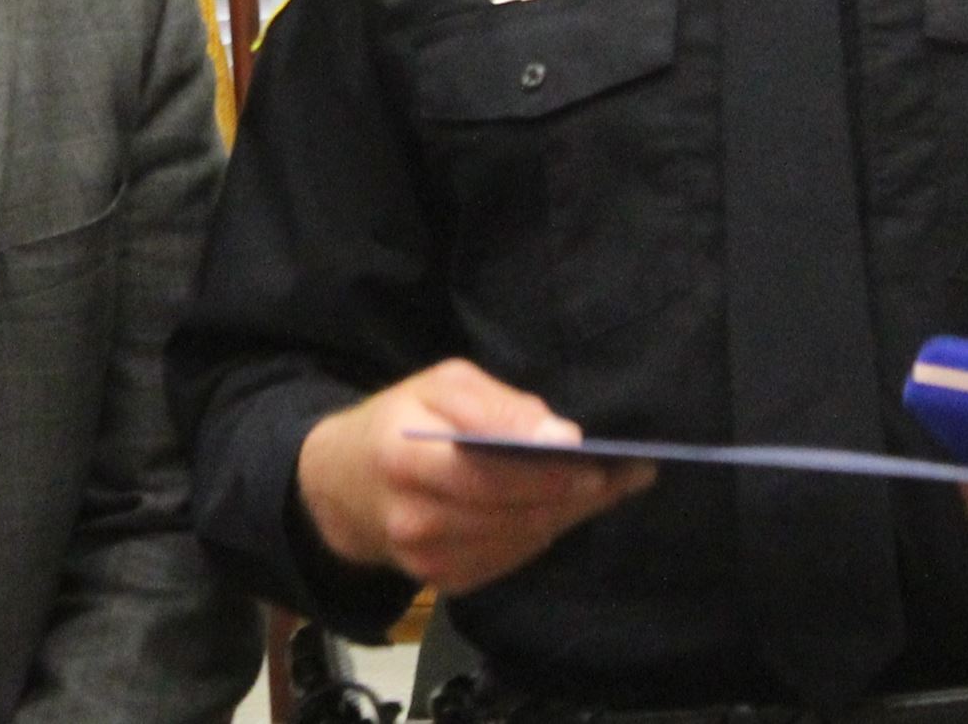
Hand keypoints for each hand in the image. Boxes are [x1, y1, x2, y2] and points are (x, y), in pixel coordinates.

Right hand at [296, 359, 654, 593]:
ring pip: (520, 539)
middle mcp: (412, 518)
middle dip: (573, 494)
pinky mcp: (443, 582)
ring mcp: (426, 559)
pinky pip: (511, 559)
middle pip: (511, 512)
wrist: (343, 485)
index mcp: (404, 456)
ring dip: (567, 515)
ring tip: (607, 486)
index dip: (545, 471)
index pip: (485, 472)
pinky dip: (543, 533)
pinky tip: (564, 508)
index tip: (597, 462)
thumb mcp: (439, 386)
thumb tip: (560, 435)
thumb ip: (497, 406)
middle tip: (624, 474)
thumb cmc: (400, 420)